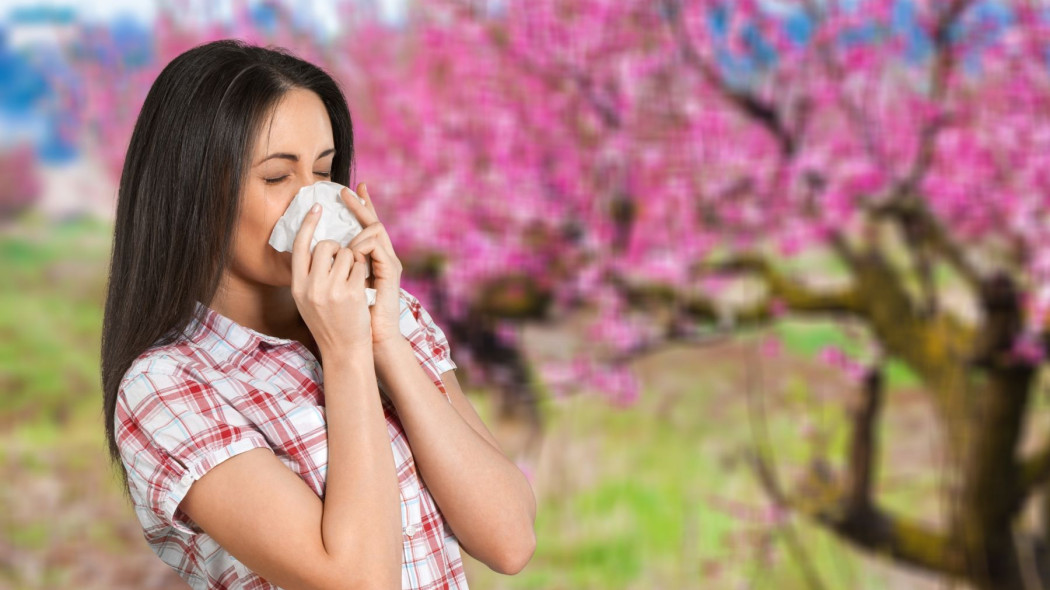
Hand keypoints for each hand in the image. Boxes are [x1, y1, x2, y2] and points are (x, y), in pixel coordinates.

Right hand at [290, 201, 372, 357]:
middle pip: (326, 245)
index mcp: (297, 286)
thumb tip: (315, 248)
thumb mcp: (307, 301)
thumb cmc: (329, 324)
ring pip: (346, 253)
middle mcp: (310, 286)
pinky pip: (360, 266)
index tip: (317, 207)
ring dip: (354, 261)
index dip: (308, 224)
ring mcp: (330, 289)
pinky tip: (361, 289)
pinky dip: (363, 272)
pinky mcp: (350, 293)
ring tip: (352, 282)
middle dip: (339, 249)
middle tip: (344, 264)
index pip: (298, 246)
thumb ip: (308, 276)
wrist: (344, 351)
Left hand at [341, 182, 404, 347]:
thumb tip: (313, 253)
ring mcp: (388, 262)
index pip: (365, 227)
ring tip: (347, 241)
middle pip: (372, 221)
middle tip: (346, 190)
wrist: (369, 339)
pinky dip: (361, 243)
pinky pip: (375, 245)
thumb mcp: (335, 287)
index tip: (351, 188)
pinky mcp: (392, 270)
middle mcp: (381, 257)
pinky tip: (352, 250)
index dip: (360, 207)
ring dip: (357, 228)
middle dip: (360, 204)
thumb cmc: (350, 319)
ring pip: (374, 229)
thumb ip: (330, 269)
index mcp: (368, 259)